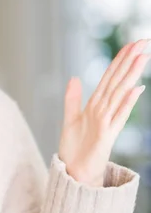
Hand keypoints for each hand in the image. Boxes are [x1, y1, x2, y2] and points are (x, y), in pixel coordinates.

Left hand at [59, 39, 149, 186]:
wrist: (75, 171)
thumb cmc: (75, 147)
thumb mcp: (70, 118)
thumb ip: (73, 98)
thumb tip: (75, 77)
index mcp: (96, 105)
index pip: (109, 77)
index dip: (118, 60)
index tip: (130, 44)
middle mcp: (105, 110)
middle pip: (118, 80)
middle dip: (130, 61)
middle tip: (144, 41)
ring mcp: (108, 121)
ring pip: (121, 93)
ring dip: (131, 75)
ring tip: (142, 57)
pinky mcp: (107, 134)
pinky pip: (119, 115)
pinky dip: (126, 102)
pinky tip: (136, 89)